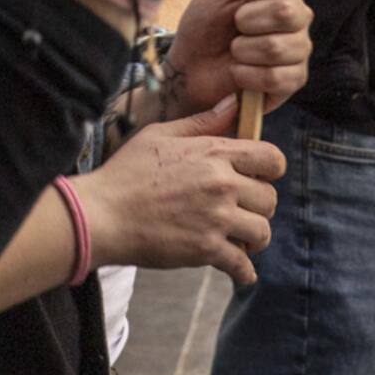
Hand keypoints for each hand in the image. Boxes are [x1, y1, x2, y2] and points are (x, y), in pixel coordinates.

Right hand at [78, 105, 282, 286]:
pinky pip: (242, 265)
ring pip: (262, 232)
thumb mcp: (161, 134)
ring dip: (253, 237)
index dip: (270, 169)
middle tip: (242, 210)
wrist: (103, 214)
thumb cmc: (127, 172)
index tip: (258, 177)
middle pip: (270, 198)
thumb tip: (233, 102)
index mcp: (214, 152)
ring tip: (239, 237)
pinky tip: (238, 270)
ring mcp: (216, 218)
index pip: (272, 158)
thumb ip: (202, 121)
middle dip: (259, 205)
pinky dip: (243, 271)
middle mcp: (222, 184)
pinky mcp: (206, 250)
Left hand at [162, 0, 313, 118]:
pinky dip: (248, 75)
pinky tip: (239, 73)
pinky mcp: (293, 80)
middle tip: (234, 25)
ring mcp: (297, 49)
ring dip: (244, 50)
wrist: (190, 71)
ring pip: (281, 46)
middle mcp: (296, 15)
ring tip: (233, 51)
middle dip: (249, 19)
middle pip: (291, 10)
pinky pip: (277, 76)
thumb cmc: (204, 25)